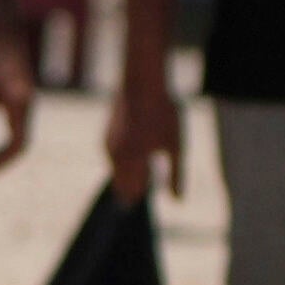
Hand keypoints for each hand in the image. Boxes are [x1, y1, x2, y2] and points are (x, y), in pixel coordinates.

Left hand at [0, 20, 38, 174]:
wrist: (3, 34)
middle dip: (3, 161)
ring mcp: (27, 103)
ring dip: (6, 151)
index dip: (1, 163)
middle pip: (22, 145)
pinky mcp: (23, 98)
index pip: (17, 146)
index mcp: (20, 106)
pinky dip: (8, 139)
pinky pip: (20, 126)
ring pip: (22, 136)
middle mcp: (28, 107)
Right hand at [105, 71, 188, 205]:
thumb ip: (176, 175)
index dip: (140, 196)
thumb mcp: (176, 146)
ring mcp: (108, 145)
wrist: (143, 84)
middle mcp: (116, 156)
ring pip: (116, 170)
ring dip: (127, 174)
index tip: (145, 198)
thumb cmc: (164, 114)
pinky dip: (123, 161)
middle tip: (141, 191)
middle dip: (131, 189)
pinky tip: (135, 153)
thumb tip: (177, 200)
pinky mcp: (107, 135)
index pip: (132, 191)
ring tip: (141, 172)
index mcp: (134, 161)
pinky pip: (113, 157)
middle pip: (120, 184)